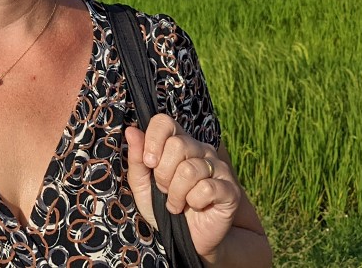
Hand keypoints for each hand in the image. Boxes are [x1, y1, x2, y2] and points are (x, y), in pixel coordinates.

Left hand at [125, 114, 241, 260]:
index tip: (149, 163)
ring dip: (176, 193)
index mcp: (178, 143)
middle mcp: (201, 150)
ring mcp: (218, 168)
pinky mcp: (230, 190)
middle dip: (163, 173)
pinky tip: (195, 207)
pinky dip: (194, 202)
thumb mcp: (142, 185)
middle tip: (164, 189)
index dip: (153, 140)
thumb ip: (137, 159)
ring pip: (189, 170)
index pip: (164, 122)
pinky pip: (206, 188)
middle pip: (177, 145)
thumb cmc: (162, 208)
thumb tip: (131, 130)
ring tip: (176, 202)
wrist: (187, 239)